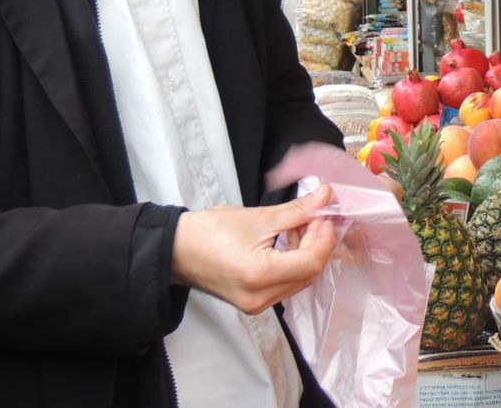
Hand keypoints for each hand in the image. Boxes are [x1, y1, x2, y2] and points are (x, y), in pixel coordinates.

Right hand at [170, 183, 336, 313]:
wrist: (175, 251)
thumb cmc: (207, 233)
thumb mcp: (258, 217)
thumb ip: (297, 209)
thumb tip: (325, 196)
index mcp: (259, 276)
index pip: (311, 261)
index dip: (324, 235)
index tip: (325, 212)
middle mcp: (260, 298)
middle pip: (309, 272)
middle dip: (318, 241)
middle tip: (316, 213)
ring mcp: (257, 304)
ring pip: (300, 279)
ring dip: (308, 250)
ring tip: (302, 223)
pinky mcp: (254, 301)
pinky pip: (286, 283)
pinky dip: (295, 260)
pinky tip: (290, 239)